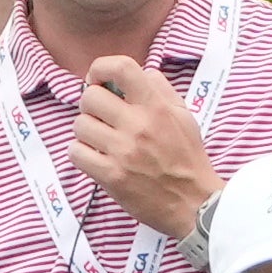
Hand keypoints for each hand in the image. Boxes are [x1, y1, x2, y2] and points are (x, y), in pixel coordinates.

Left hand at [69, 56, 220, 242]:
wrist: (195, 204)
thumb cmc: (188, 160)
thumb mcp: (184, 117)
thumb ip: (162, 90)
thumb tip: (142, 73)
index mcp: (156, 107)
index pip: (120, 68)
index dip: (100, 68)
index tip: (98, 80)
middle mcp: (138, 125)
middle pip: (90, 97)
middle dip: (90, 105)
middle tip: (101, 117)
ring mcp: (123, 152)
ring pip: (79, 125)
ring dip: (86, 132)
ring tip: (101, 141)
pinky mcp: (111, 176)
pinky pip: (76, 153)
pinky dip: (81, 154)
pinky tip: (96, 158)